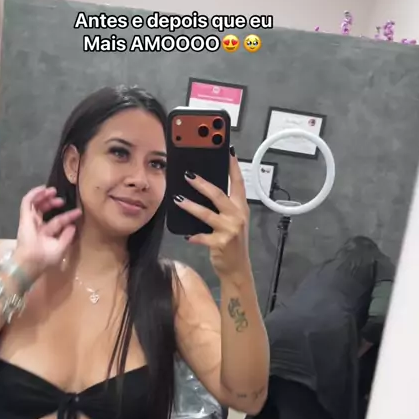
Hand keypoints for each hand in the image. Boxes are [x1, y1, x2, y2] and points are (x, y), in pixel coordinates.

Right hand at [14, 186, 81, 278]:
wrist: (31, 261)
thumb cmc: (45, 258)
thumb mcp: (61, 248)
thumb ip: (67, 237)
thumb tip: (73, 226)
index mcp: (45, 234)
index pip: (58, 221)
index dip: (68, 216)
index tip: (78, 212)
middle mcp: (37, 226)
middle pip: (44, 210)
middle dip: (53, 202)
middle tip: (61, 200)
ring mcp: (30, 221)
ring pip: (35, 204)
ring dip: (43, 195)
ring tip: (52, 190)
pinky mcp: (24, 216)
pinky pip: (27, 202)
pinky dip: (34, 194)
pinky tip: (42, 189)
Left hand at [174, 150, 250, 279]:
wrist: (237, 268)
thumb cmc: (232, 242)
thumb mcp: (233, 221)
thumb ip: (224, 206)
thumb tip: (204, 189)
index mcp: (241, 207)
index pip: (238, 183)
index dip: (233, 166)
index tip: (228, 151)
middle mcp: (237, 216)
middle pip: (218, 194)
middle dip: (201, 183)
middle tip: (187, 174)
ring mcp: (230, 230)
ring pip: (206, 214)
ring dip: (190, 206)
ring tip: (177, 199)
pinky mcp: (220, 243)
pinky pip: (202, 237)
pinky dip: (193, 236)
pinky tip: (186, 235)